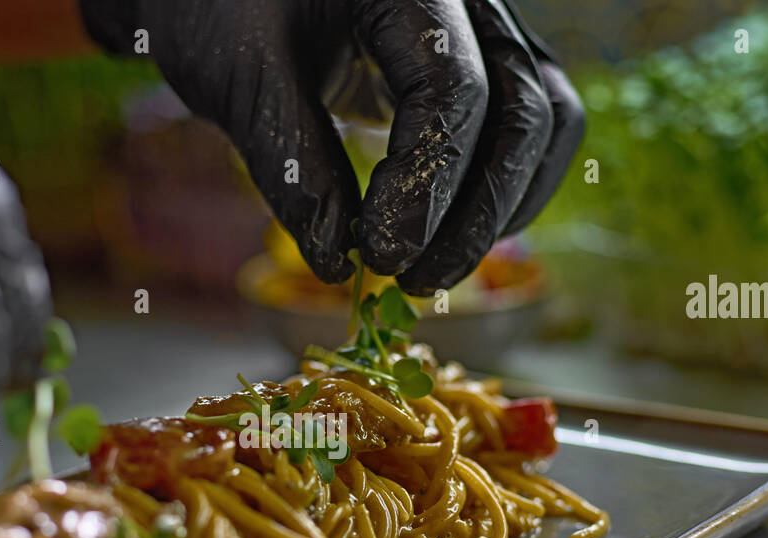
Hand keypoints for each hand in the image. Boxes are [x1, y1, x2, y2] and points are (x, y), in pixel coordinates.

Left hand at [80, 0, 581, 294]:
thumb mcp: (243, 78)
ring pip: (545, 122)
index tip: (383, 255)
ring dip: (501, 209)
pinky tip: (448, 239)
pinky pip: (526, 126)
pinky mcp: (479, 62)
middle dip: (476, 213)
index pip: (456, 89)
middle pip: (524, 111)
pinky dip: (501, 190)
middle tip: (412, 280)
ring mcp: (484, 28)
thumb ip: (294, 166)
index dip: (428, 185)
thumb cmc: (221, 3)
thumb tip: (337, 261)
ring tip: (431, 270)